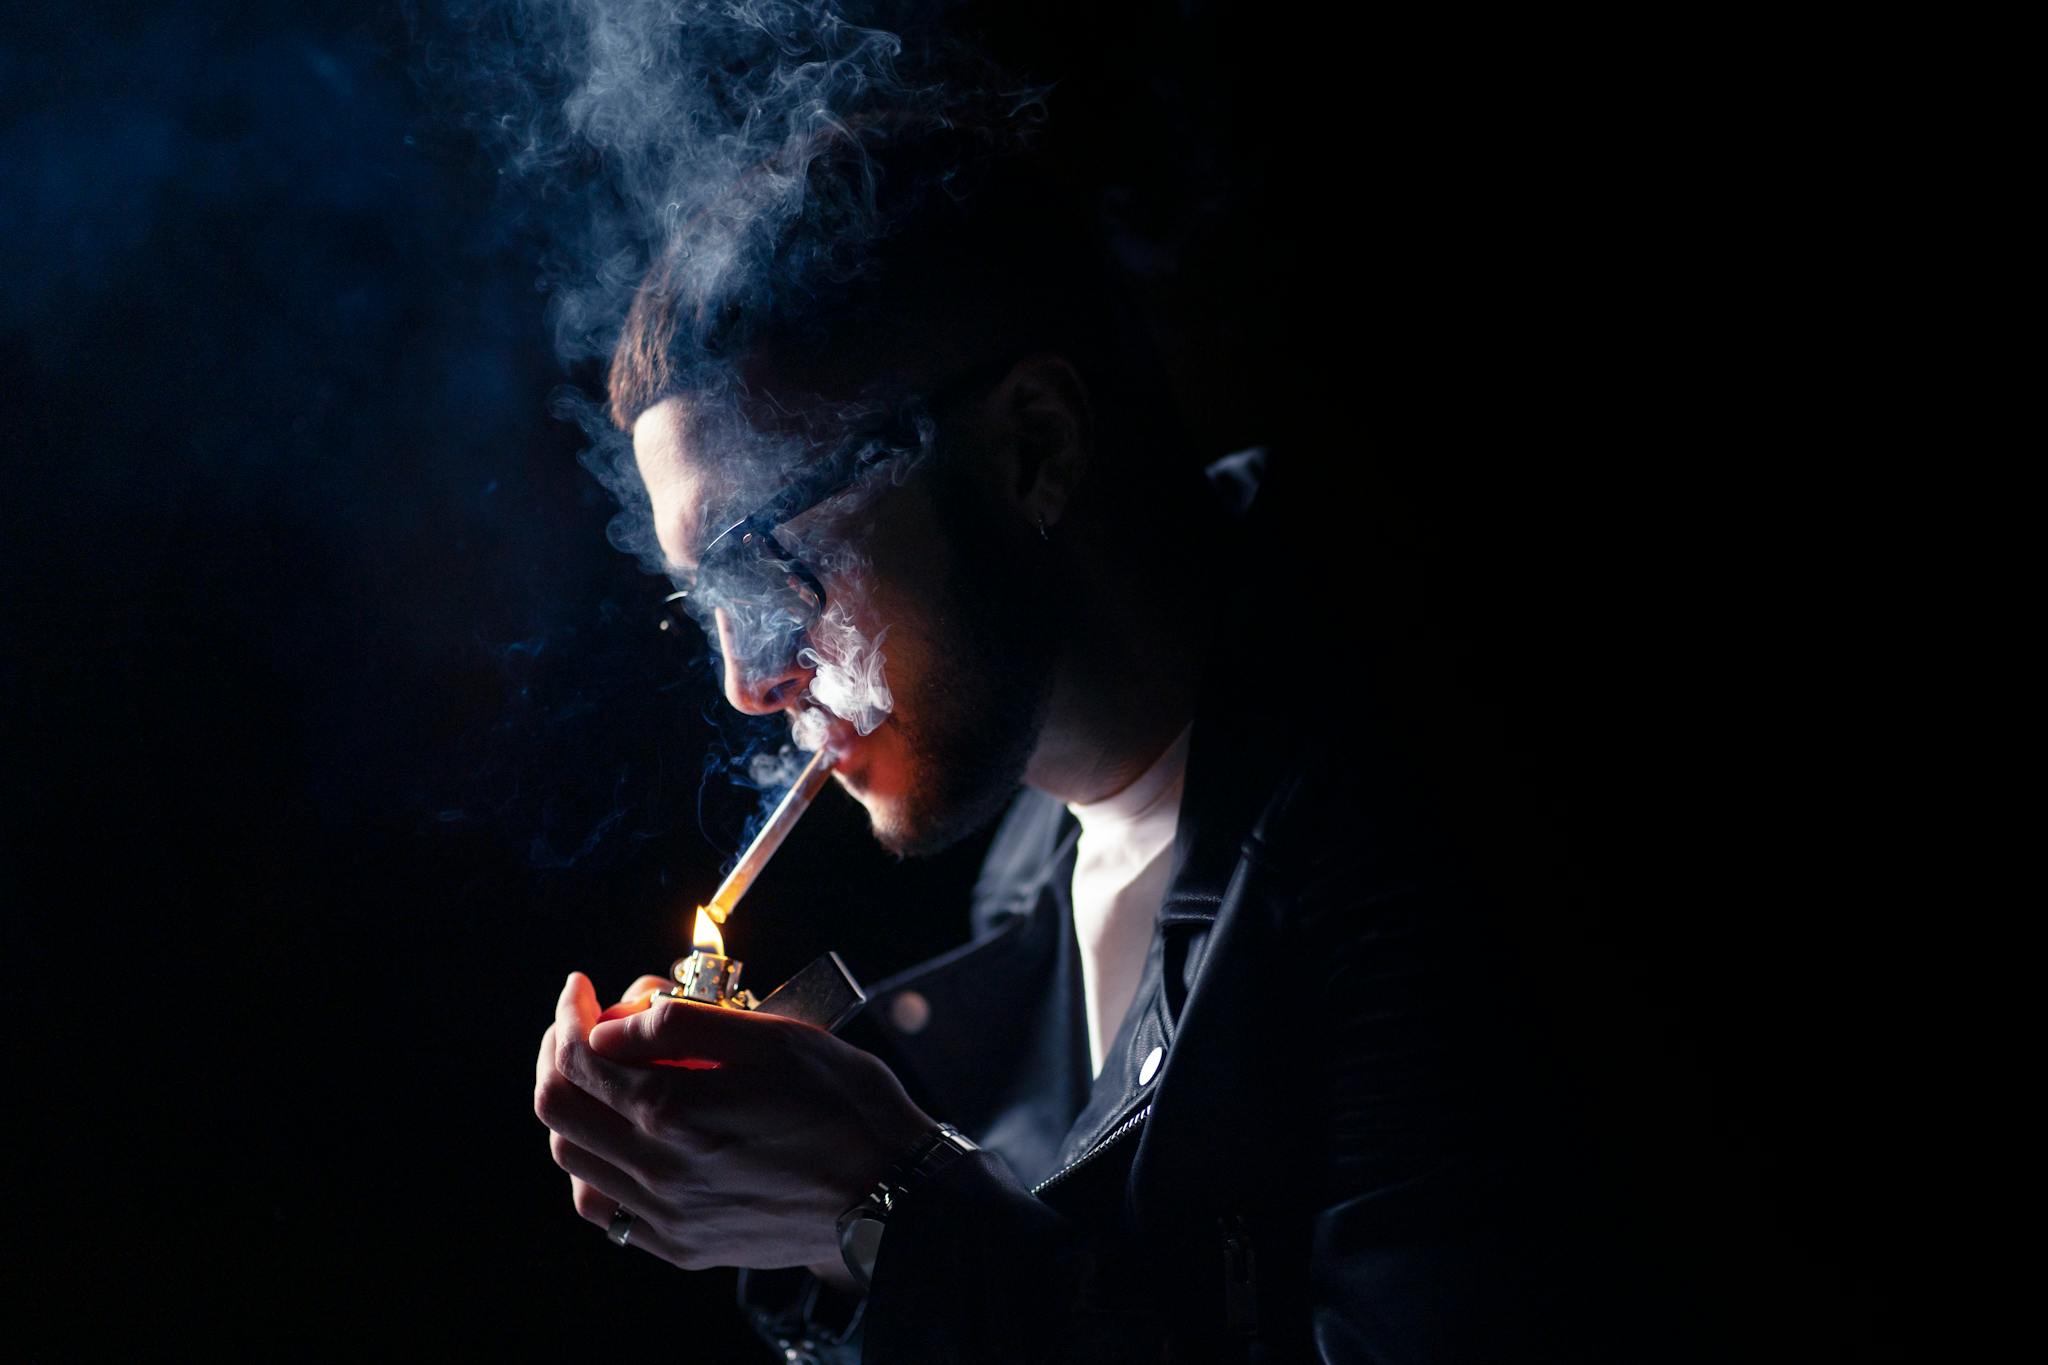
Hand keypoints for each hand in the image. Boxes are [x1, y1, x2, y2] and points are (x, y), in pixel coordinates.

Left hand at [533, 972, 934, 1274]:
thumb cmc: (846, 1106)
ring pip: (572, 1158)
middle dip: (558, 1051)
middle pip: (559, 1105)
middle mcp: (659, 1169)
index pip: (579, 1054)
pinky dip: (592, 1166)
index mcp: (675, 1110)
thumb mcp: (774, 1036)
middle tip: (581, 1023)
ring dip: (572, 1105)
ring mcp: (667, 1214)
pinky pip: (603, 1208)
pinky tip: (620, 1139)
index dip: (570, 1011)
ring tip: (602, 1075)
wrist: (890, 1195)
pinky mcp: (681, 1244)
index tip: (581, 989)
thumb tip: (614, 1022)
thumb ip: (684, 1022)